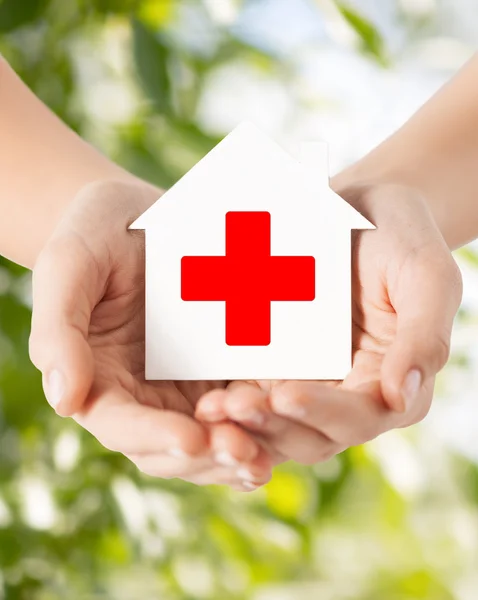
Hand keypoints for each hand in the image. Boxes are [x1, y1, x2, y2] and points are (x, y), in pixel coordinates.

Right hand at [29, 180, 272, 490]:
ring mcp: (182, 385)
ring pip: (208, 438)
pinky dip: (259, 426)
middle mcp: (141, 394)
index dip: (153, 436)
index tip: (190, 438)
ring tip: (266, 456)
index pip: (121, 425)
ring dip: (236, 453)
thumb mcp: (70, 265)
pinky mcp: (218, 369)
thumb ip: (60, 330)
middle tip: (246, 453)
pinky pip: (239, 408)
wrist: (139, 214)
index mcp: (99, 379)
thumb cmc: (95, 233)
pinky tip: (287, 428)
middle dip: (206, 456)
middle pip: (169, 448)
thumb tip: (64, 400)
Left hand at [195, 183, 462, 464]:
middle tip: (232, 408)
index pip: (361, 416)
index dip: (324, 413)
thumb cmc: (401, 235)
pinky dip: (232, 404)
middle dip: (272, 426)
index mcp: (392, 381)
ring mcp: (310, 382)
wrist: (358, 206)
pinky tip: (203, 396)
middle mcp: (349, 394)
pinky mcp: (277, 365)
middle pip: (311, 433)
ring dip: (244, 425)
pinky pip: (253, 393)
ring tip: (211, 408)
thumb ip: (423, 336)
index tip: (286, 394)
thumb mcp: (426, 275)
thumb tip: (401, 397)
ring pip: (276, 424)